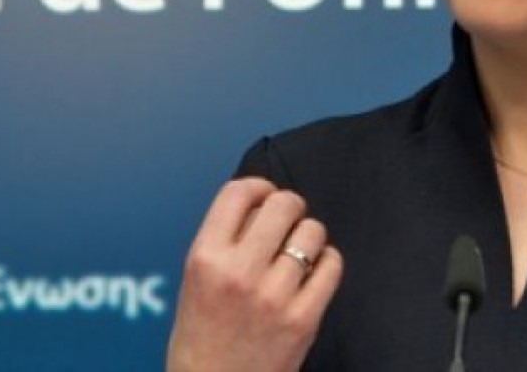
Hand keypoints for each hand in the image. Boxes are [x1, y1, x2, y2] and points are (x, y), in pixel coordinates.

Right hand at [167, 177, 342, 371]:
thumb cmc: (203, 338)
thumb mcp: (195, 281)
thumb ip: (224, 241)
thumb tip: (263, 202)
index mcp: (204, 258)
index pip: (239, 191)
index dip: (260, 187)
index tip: (266, 197)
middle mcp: (238, 272)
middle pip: (283, 203)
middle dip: (290, 208)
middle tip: (289, 223)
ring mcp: (273, 295)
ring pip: (312, 232)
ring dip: (309, 237)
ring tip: (299, 254)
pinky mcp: (302, 318)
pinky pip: (332, 265)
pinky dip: (327, 263)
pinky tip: (313, 274)